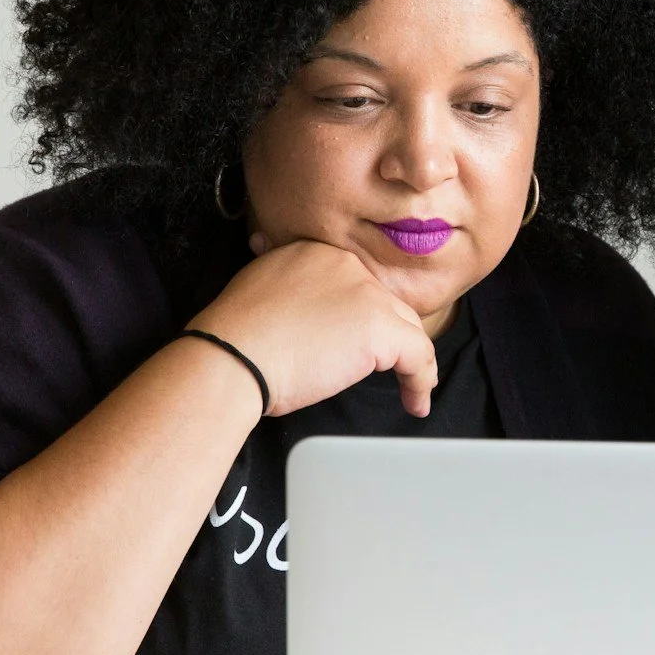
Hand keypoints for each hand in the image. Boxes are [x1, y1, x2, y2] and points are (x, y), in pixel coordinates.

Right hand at [186, 237, 441, 417]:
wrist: (232, 356)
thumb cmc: (235, 339)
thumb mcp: (258, 293)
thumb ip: (286, 289)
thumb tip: (294, 306)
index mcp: (316, 252)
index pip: (356, 284)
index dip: (361, 316)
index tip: (357, 341)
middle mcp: (346, 265)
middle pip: (384, 303)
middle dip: (387, 337)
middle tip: (384, 366)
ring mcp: (366, 294)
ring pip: (405, 327)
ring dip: (408, 359)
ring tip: (409, 387)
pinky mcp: (380, 329)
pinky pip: (418, 355)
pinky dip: (421, 381)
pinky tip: (415, 401)